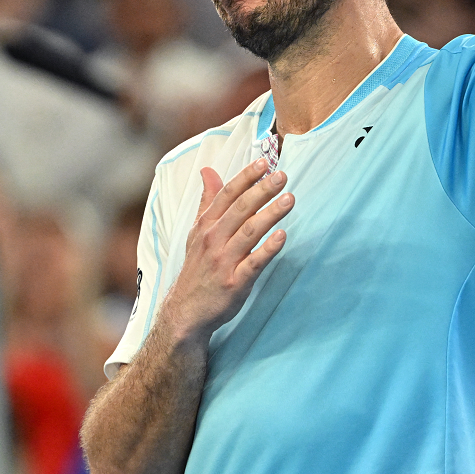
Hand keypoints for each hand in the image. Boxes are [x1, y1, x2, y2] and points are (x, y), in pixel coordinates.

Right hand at [160, 159, 294, 345]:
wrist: (186, 311)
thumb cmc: (197, 267)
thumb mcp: (197, 232)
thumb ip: (207, 201)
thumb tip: (208, 171)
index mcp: (206, 225)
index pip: (227, 194)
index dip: (246, 177)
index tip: (264, 162)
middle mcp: (213, 239)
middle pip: (240, 209)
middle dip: (262, 190)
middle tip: (282, 176)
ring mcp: (224, 261)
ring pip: (249, 232)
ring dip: (270, 214)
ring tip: (289, 199)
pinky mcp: (235, 282)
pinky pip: (254, 262)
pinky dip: (268, 249)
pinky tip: (282, 236)